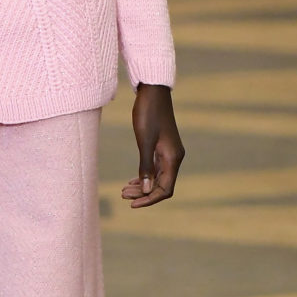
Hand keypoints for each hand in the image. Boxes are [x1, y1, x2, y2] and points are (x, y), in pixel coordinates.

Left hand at [122, 84, 183, 208]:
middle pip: (162, 186)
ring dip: (142, 186)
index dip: (150, 199)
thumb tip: (146, 190)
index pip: (165, 189)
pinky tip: (132, 181)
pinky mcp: (162, 148)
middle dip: (143, 194)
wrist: (152, 92)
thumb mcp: (144, 141)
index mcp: (173, 158)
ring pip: (158, 178)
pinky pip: (155, 169)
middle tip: (123, 195)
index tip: (133, 204)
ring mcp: (169, 153)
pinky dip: (144, 177)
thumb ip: (145, 166)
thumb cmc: (148, 113)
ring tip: (124, 191)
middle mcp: (174, 158)